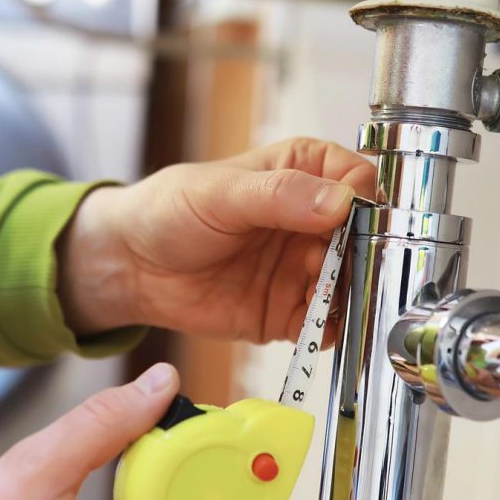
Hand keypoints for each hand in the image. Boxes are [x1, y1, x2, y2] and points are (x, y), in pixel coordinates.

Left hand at [59, 138, 374, 340]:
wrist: (132, 266)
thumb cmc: (169, 212)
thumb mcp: (221, 193)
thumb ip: (280, 196)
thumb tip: (341, 200)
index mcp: (303, 173)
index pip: (358, 180)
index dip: (366, 202)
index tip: (357, 223)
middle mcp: (311, 220)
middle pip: (365, 238)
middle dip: (364, 257)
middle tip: (347, 270)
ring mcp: (304, 267)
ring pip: (352, 283)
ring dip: (350, 295)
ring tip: (329, 298)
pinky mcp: (290, 309)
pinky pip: (327, 322)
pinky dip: (330, 327)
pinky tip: (318, 323)